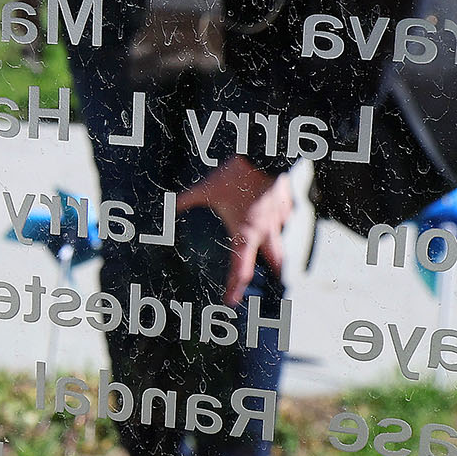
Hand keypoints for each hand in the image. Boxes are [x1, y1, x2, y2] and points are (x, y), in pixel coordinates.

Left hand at [181, 155, 290, 305]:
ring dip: (279, 250)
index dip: (235, 288)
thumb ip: (187, 200)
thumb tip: (168, 205)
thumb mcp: (207, 188)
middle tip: (273, 288)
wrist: (264, 153)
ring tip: (276, 256)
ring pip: (282, 240)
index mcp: (245, 233)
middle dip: (274, 278)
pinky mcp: (288, 204)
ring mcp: (280, 218)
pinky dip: (281, 222)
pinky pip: (286, 218)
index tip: (231, 301)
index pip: (241, 269)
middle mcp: (265, 231)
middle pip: (275, 263)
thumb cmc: (237, 174)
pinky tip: (276, 219)